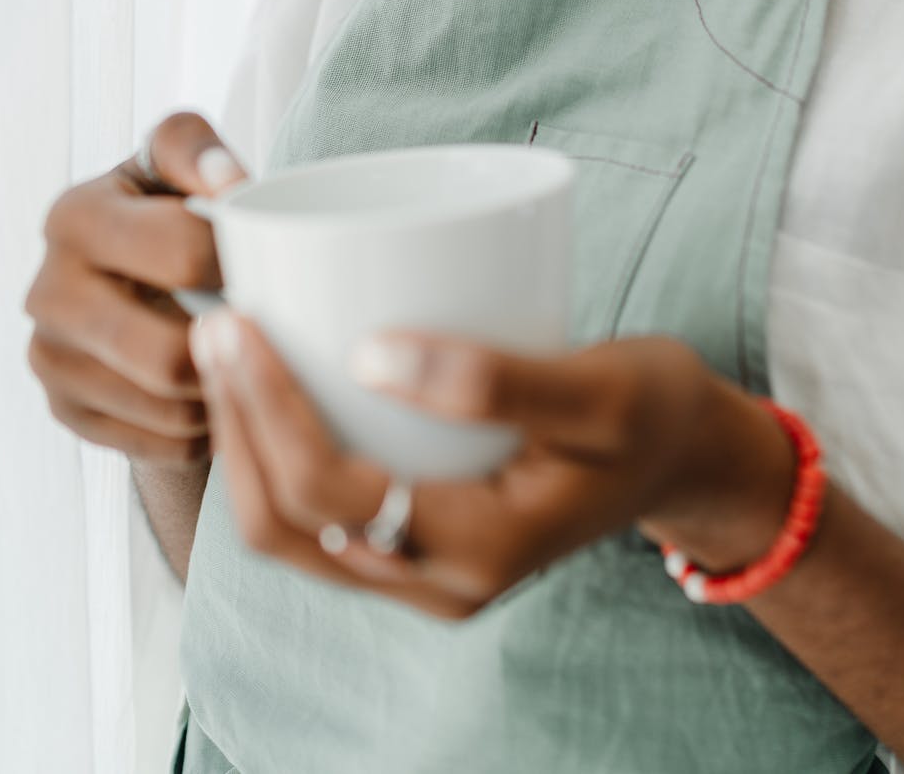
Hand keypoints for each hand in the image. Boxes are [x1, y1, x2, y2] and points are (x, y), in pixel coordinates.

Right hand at [24, 112, 247, 463]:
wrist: (127, 272)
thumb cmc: (169, 207)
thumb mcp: (177, 162)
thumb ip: (198, 150)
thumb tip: (227, 181)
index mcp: (75, 217)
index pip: (187, 255)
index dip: (248, 264)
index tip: (276, 263)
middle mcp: (47, 292)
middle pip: (169, 357)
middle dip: (234, 350)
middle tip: (275, 331)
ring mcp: (50, 359)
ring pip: (171, 408)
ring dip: (228, 392)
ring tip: (255, 356)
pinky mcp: (67, 411)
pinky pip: (165, 443)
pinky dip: (210, 425)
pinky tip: (225, 386)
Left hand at [192, 313, 795, 618]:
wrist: (686, 457)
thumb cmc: (655, 411)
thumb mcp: (600, 388)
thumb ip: (494, 381)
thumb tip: (367, 354)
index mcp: (482, 550)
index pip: (334, 493)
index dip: (269, 412)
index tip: (240, 323)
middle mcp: (442, 580)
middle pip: (291, 526)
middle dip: (236, 427)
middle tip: (217, 326)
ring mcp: (429, 571)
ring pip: (295, 531)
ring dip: (247, 446)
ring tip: (229, 354)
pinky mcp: (426, 542)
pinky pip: (324, 517)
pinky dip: (280, 457)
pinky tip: (276, 390)